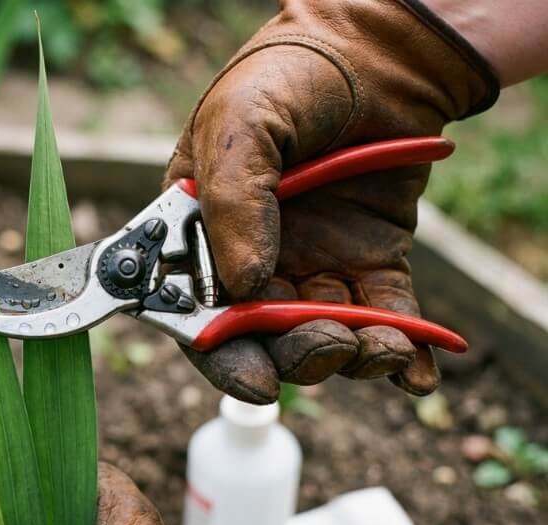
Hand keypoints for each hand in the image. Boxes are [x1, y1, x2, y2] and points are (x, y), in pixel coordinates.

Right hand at [165, 0, 498, 403]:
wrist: (376, 54)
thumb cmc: (287, 78)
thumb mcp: (240, 125)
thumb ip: (233, 203)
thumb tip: (248, 284)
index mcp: (202, 235)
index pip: (199, 311)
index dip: (221, 354)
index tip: (255, 379)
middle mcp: (254, 260)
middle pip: (263, 337)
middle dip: (294, 354)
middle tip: (325, 342)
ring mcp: (314, 264)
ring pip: (324, 334)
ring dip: (350, 355)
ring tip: (379, 346)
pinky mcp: (372, 262)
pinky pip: (383, 317)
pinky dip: (402, 353)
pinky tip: (415, 371)